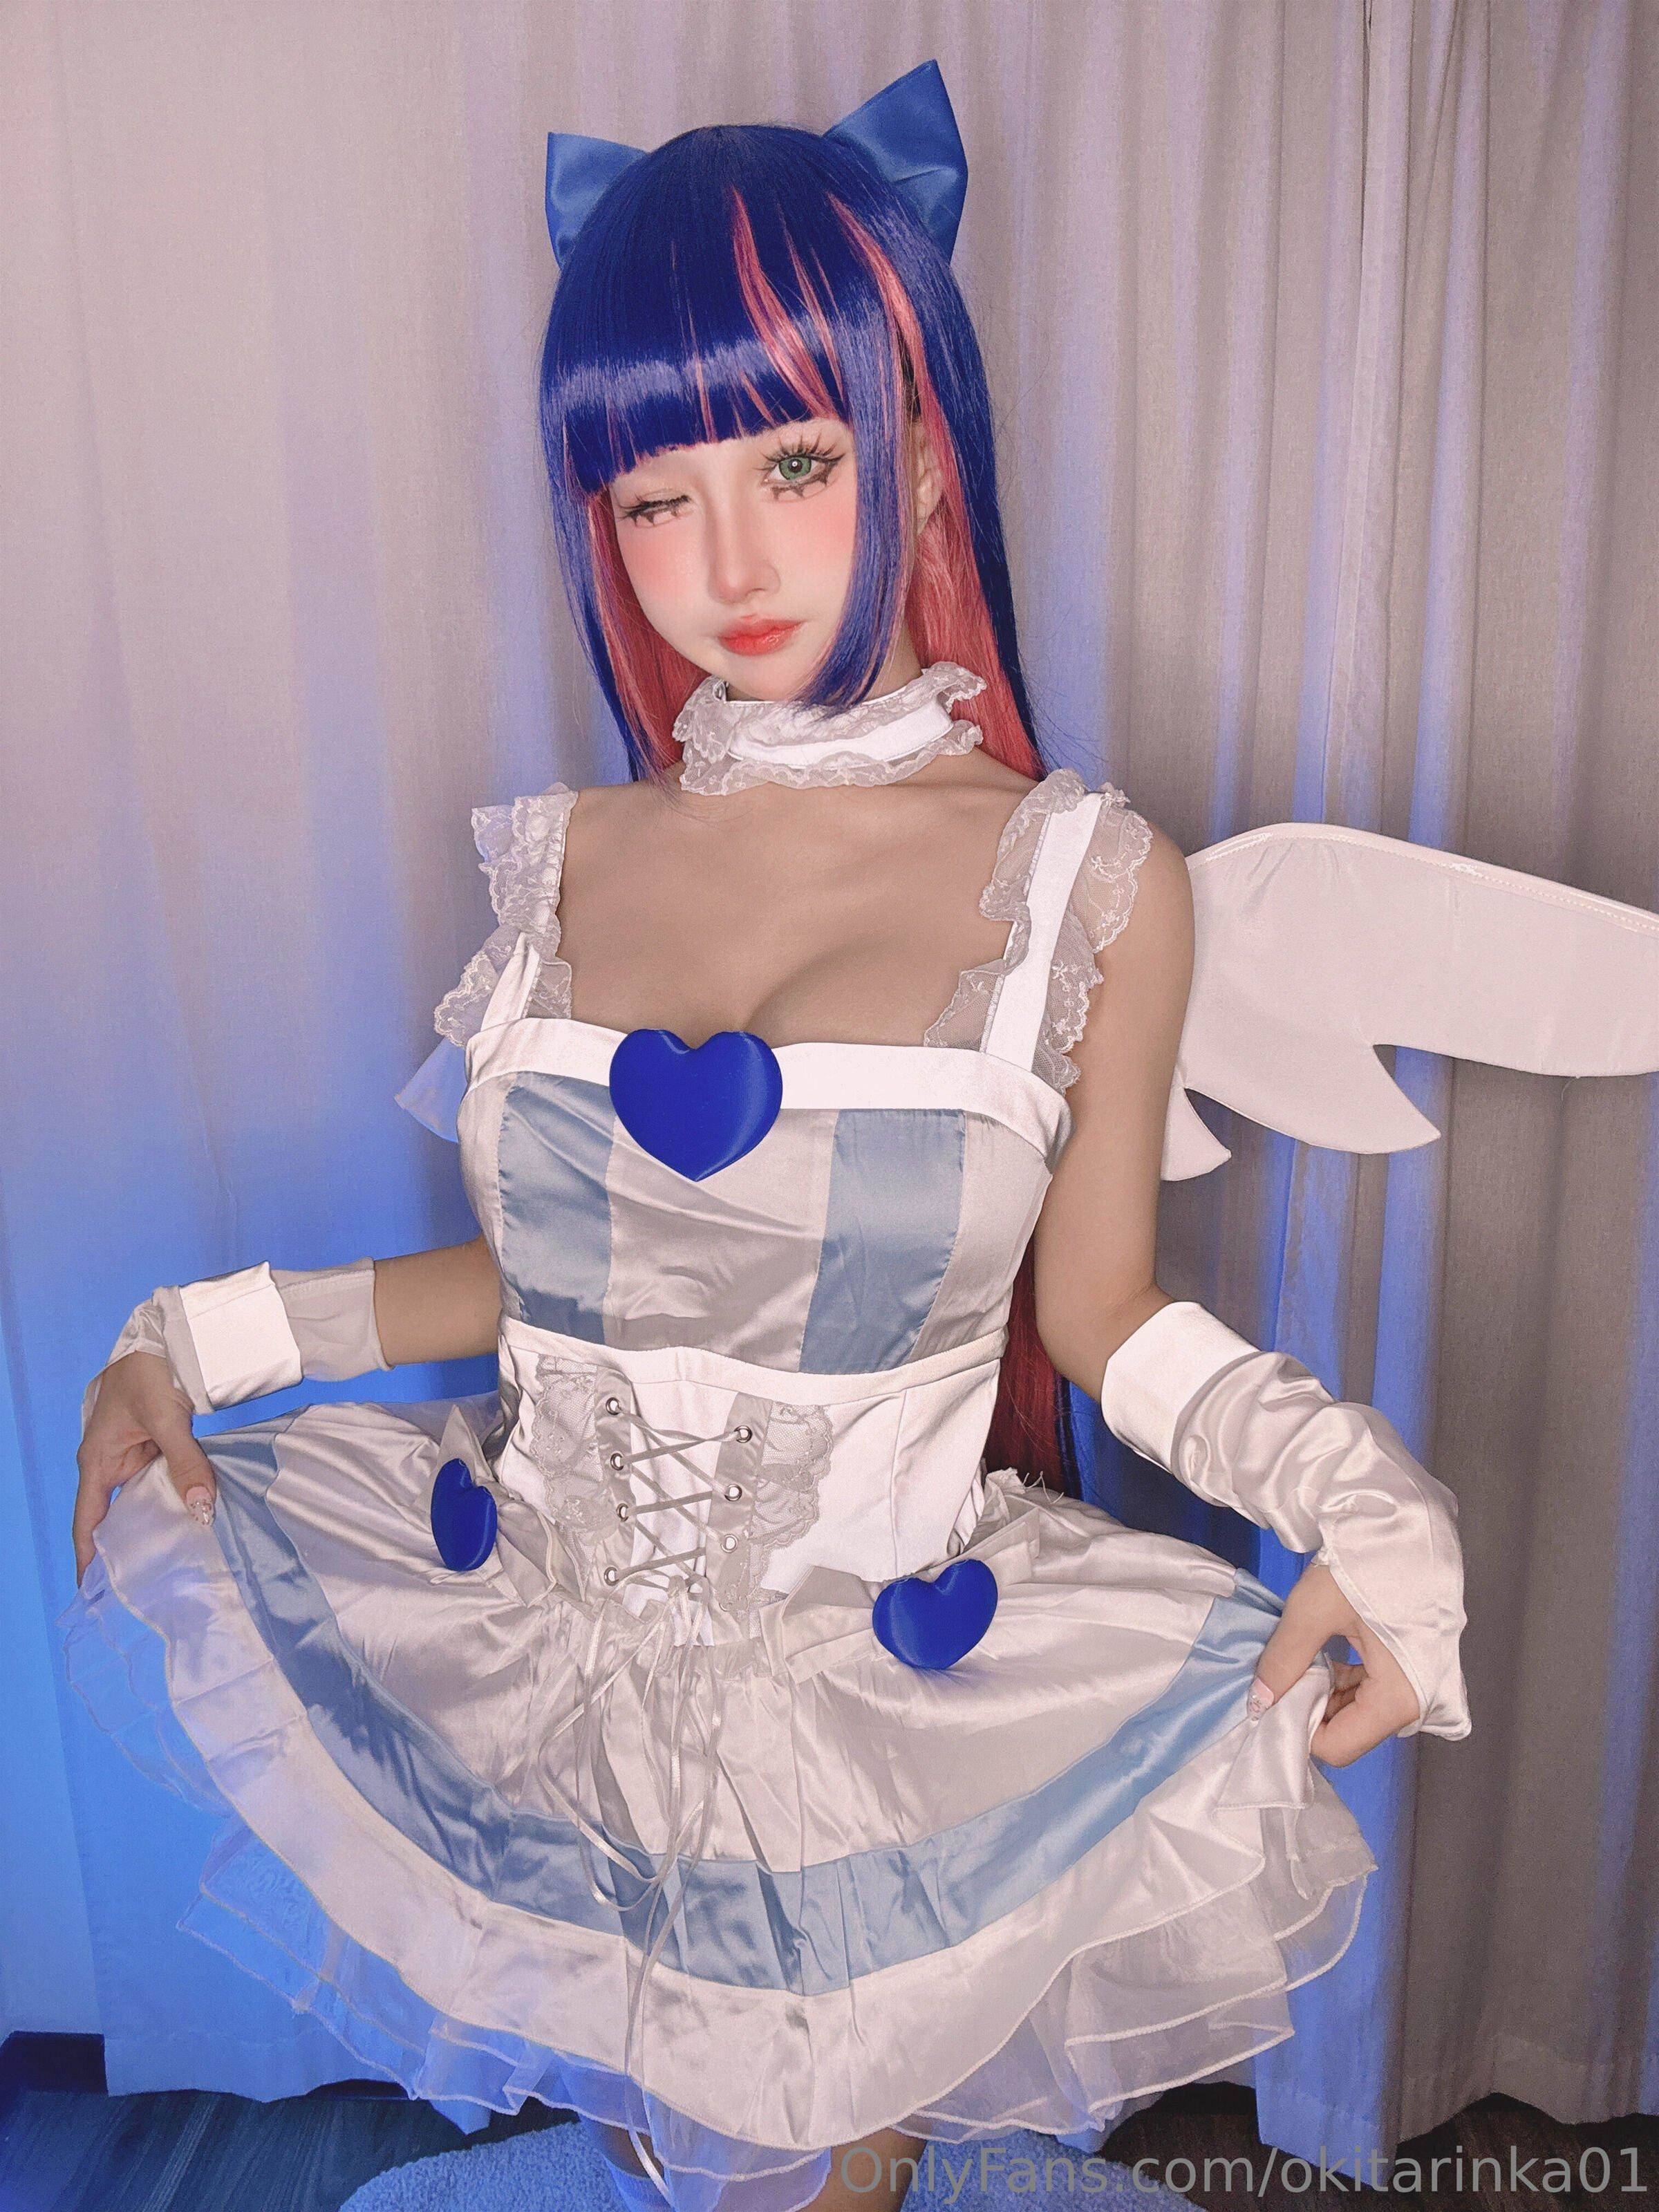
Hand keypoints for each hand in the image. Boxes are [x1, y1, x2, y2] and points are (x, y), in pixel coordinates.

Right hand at [73, 1350, 218, 1585]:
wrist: (166, 1335)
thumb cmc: (149, 1372)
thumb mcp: (165, 1418)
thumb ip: (185, 1463)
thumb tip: (201, 1507)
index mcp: (98, 1460)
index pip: (88, 1520)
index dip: (89, 1556)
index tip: (92, 1590)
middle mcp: (112, 1462)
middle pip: (118, 1514)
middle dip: (133, 1544)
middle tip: (153, 1582)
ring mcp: (136, 1453)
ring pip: (146, 1497)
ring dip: (162, 1518)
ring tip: (182, 1556)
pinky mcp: (157, 1444)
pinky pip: (166, 1478)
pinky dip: (179, 1494)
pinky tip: (198, 1513)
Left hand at [1249, 1559, 1421, 1764]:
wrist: (1405, 1521)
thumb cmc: (1366, 1562)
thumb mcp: (1313, 1609)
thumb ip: (1284, 1659)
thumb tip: (1258, 1700)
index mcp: (1401, 1697)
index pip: (1338, 1745)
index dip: (1297, 1728)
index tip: (1269, 1700)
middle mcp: (1416, 1701)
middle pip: (1350, 1731)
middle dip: (1309, 1709)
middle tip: (1279, 1676)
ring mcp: (1417, 1684)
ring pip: (1358, 1712)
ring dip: (1324, 1693)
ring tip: (1299, 1658)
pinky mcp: (1412, 1666)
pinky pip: (1370, 1690)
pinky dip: (1342, 1680)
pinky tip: (1322, 1654)